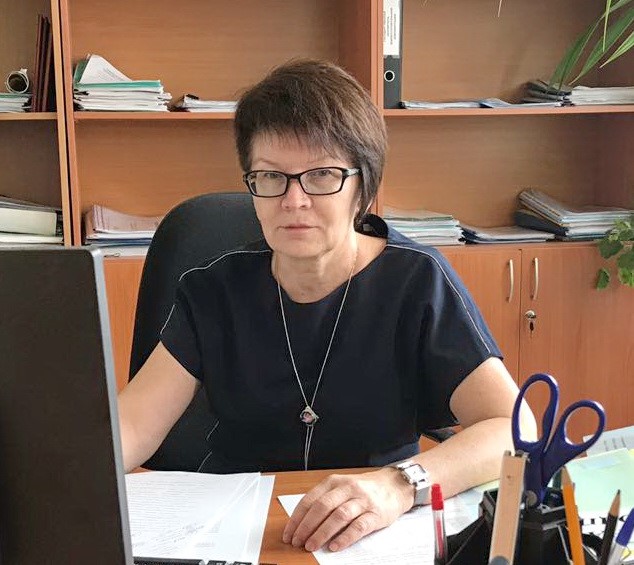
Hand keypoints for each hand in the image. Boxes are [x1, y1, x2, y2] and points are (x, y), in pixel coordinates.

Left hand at [282, 468, 413, 551]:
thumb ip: (324, 501)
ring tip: (311, 546)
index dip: (297, 518)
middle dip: (307, 526)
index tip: (289, 534)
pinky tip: (335, 546)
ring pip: (339, 516)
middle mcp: (347, 488)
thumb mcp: (341, 488)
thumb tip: (301, 524)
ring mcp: (362, 500)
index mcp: (334, 482)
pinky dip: (345, 537)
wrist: (394, 486)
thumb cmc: (363, 490)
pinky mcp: (376, 514)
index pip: (310, 500)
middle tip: (297, 542)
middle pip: (322, 507)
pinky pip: (358, 526)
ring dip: (322, 532)